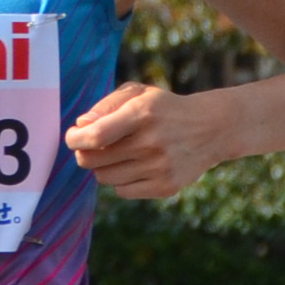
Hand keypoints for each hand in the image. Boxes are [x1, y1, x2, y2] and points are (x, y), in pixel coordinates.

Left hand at [66, 82, 226, 198]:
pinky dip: (120, 180)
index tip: (73, 137)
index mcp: (143, 113)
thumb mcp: (138, 93)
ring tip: (118, 154)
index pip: (96, 136)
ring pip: (104, 178)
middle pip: (93, 160)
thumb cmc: (164, 109)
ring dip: (102, 167)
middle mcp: (151, 142)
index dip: (75, 140)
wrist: (211, 128)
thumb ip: (105, 106)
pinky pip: (122, 191)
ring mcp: (160, 167)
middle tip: (93, 146)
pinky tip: (134, 166)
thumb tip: (81, 127)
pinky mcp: (165, 187)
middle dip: (85, 153)